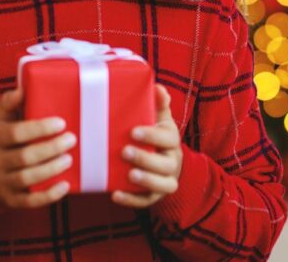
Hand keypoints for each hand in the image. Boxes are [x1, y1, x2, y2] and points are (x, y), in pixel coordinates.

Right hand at [0, 89, 75, 207]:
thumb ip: (9, 103)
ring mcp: (1, 183)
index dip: (39, 128)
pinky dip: (48, 196)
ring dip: (51, 169)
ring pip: (27, 179)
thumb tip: (23, 89)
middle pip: (25, 156)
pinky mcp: (10, 201)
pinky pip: (30, 201)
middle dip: (51, 148)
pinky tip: (65, 185)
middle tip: (71, 140)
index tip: (61, 123)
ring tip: (69, 159)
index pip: (16, 133)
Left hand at [112, 84, 181, 207]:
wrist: (164, 160)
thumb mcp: (159, 117)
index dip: (153, 135)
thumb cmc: (155, 133)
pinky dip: (132, 200)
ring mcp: (166, 180)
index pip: (169, 137)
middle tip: (124, 152)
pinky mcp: (155, 195)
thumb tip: (157, 87)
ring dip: (146, 180)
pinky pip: (147, 201)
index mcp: (171, 139)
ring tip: (128, 175)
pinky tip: (115, 194)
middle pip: (166, 164)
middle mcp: (172, 161)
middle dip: (146, 159)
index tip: (133, 131)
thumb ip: (158, 103)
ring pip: (164, 185)